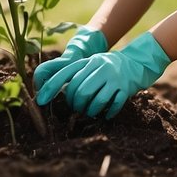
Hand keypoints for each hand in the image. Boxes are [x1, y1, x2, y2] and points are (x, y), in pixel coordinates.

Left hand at [36, 33, 170, 118]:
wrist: (136, 62)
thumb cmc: (107, 67)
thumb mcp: (91, 65)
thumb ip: (76, 74)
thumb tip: (52, 90)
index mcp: (88, 61)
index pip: (64, 74)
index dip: (50, 88)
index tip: (40, 101)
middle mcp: (99, 67)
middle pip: (80, 91)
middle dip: (75, 104)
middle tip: (77, 108)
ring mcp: (113, 78)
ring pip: (95, 100)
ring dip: (90, 111)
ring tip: (90, 112)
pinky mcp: (125, 88)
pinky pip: (112, 105)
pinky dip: (107, 113)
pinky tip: (105, 115)